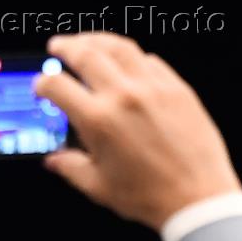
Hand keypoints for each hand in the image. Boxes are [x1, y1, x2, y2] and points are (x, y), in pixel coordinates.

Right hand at [34, 32, 241, 229]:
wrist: (199, 199)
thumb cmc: (152, 197)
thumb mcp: (100, 187)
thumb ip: (71, 168)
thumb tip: (55, 161)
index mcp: (98, 120)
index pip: (58, 86)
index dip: (43, 83)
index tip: (42, 85)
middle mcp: (124, 96)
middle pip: (86, 54)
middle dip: (66, 47)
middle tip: (58, 46)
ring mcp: (154, 88)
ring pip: (120, 48)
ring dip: (98, 41)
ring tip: (88, 43)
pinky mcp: (178, 90)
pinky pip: (151, 62)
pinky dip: (134, 57)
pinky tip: (129, 62)